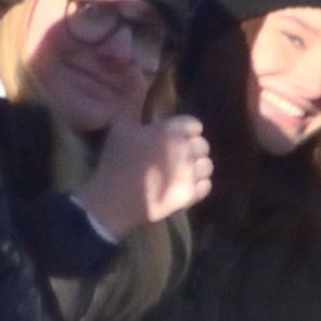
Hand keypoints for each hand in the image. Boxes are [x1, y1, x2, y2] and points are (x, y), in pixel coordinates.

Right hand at [79, 115, 213, 240]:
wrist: (114, 199)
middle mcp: (185, 150)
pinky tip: (188, 185)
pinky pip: (206, 186)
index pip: (194, 124)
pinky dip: (199, 185)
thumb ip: (140, 121)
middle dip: (193, 148)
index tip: (178, 136)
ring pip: (207, 166)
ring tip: (186, 171)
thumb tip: (150, 124)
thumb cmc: (115, 161)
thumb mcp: (120, 129)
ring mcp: (190, 174)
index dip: (187, 130)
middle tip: (180, 154)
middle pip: (203, 145)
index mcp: (170, 131)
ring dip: (198, 167)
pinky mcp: (190, 195)